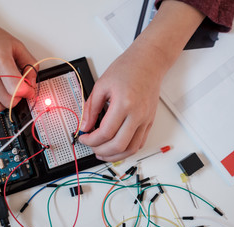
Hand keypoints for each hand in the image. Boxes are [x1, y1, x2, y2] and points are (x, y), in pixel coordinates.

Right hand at [0, 19, 36, 114]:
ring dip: (2, 105)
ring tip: (3, 94)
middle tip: (16, 90)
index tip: (28, 90)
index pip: (17, 89)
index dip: (27, 92)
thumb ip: (30, 63)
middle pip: (8, 102)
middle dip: (17, 98)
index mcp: (0, 62)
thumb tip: (33, 82)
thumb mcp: (16, 45)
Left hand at [78, 42, 163, 161]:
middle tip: (91, 147)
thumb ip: (91, 108)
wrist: (148, 63)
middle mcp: (137, 114)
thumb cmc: (127, 69)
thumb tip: (84, 126)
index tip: (83, 137)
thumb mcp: (101, 85)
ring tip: (102, 152)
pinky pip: (140, 143)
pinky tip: (117, 148)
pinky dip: (127, 150)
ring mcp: (146, 120)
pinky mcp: (150, 122)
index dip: (90, 140)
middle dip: (101, 151)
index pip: (105, 133)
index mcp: (124, 104)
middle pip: (119, 145)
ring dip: (115, 156)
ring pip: (131, 149)